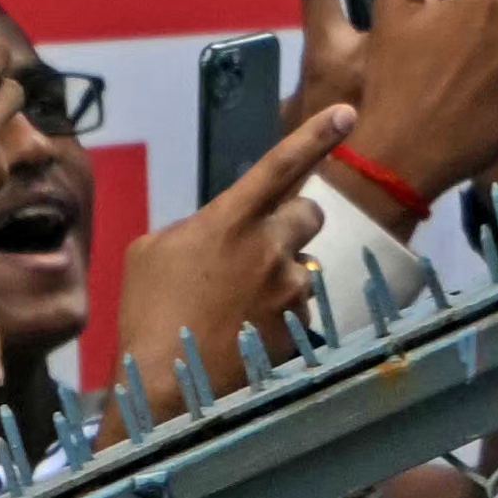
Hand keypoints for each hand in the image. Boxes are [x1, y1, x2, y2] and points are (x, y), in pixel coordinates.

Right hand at [96, 97, 359, 423]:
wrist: (164, 386)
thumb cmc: (149, 315)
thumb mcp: (154, 254)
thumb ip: (200, 227)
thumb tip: (223, 227)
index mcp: (228, 221)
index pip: (279, 166)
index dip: (315, 135)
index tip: (348, 112)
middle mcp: (269, 247)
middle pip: (309, 213)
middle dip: (289, 226)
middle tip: (257, 251)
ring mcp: (290, 287)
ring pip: (302, 265)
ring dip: (278, 277)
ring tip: (234, 308)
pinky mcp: (304, 322)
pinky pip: (301, 307)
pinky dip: (279, 314)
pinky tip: (245, 332)